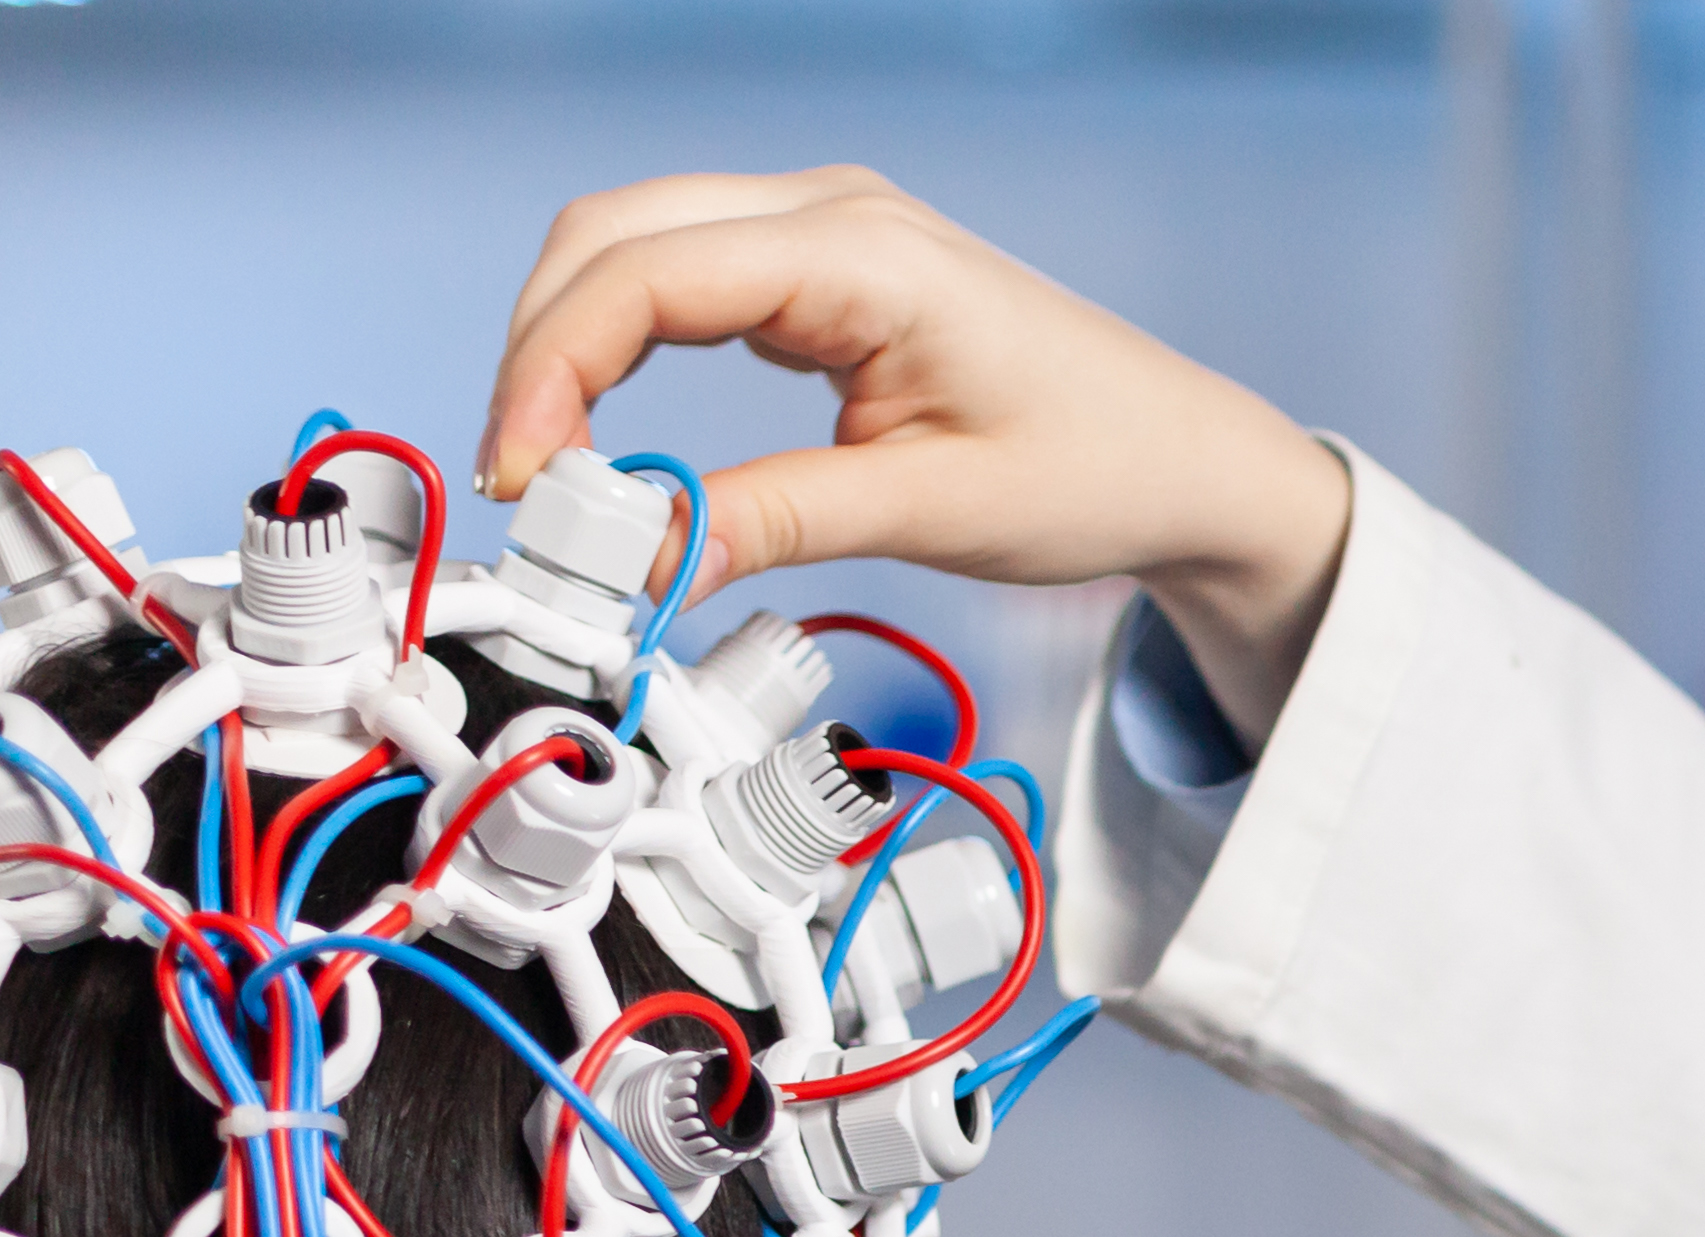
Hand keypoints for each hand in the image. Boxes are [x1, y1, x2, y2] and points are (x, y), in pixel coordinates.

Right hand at [479, 168, 1354, 746]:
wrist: (1182, 459)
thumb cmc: (1092, 468)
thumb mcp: (928, 510)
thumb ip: (772, 520)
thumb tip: (639, 555)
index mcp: (862, 253)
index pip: (648, 274)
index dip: (554, 368)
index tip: (523, 473)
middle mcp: (831, 214)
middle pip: (612, 237)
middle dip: (541, 352)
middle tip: (522, 485)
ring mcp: (823, 233)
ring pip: (633, 251)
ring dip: (570, 348)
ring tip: (557, 473)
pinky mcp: (820, 275)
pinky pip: (682, 281)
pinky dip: (622, 347)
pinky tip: (608, 435)